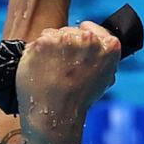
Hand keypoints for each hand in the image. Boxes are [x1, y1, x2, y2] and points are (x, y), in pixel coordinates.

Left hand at [15, 22, 120, 140]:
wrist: (56, 114)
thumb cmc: (78, 100)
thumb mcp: (104, 78)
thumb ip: (101, 57)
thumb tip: (97, 44)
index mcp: (109, 46)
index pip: (90, 28)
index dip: (80, 40)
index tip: (74, 53)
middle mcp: (90, 39)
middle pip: (70, 31)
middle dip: (64, 46)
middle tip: (62, 70)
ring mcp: (67, 39)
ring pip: (52, 34)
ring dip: (49, 49)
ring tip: (51, 72)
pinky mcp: (46, 42)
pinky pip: (36, 42)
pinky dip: (34, 54)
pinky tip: (40, 70)